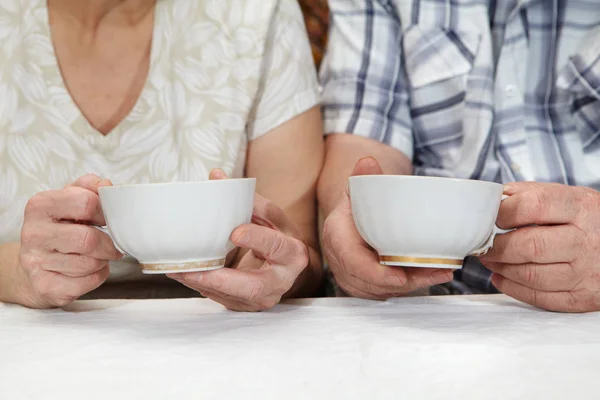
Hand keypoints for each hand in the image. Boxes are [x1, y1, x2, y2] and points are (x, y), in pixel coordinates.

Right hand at [17, 174, 121, 307]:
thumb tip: (107, 186)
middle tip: (112, 245)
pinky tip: (89, 271)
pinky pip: (87, 282)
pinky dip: (97, 276)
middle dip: (108, 244)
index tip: (107, 219)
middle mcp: (34, 233)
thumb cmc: (58, 229)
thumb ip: (88, 188)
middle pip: (88, 239)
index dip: (105, 212)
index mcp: (40, 206)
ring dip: (103, 260)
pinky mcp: (45, 287)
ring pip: (89, 263)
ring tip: (97, 256)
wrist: (32, 267)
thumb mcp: (69, 201)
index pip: (86, 202)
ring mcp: (36, 262)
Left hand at [168, 169, 309, 311]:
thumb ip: (247, 199)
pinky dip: (200, 286)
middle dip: (219, 279)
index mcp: (292, 254)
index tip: (234, 232)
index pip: (277, 246)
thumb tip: (216, 176)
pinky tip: (182, 275)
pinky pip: (221, 299)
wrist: (288, 270)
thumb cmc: (279, 238)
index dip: (257, 239)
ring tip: (175, 270)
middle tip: (191, 268)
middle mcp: (280, 281)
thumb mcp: (272, 217)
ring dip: (201, 283)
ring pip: (231, 296)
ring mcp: (263, 299)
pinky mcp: (246, 306)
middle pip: (252, 286)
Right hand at [322, 157, 452, 298]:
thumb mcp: (359, 188)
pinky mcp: (364, 284)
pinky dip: (410, 287)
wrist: (352, 217)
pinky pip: (385, 293)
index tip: (399, 277)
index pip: (352, 261)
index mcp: (337, 236)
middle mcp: (340, 260)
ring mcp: (351, 276)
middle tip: (435, 272)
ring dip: (412, 285)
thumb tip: (367, 163)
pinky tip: (432, 275)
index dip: (375, 273)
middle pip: (371, 282)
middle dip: (404, 282)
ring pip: (381, 291)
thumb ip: (363, 177)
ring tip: (440, 272)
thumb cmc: (357, 204)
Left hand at [479, 182, 599, 311]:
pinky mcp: (584, 297)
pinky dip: (513, 289)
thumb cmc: (590, 220)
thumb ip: (530, 194)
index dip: (503, 213)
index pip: (533, 206)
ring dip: (501, 268)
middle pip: (530, 245)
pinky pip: (541, 298)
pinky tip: (502, 277)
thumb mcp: (569, 196)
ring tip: (490, 259)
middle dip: (497, 246)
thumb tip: (493, 200)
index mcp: (581, 208)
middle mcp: (586, 240)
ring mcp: (587, 272)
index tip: (488, 218)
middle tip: (483, 245)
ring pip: (531, 275)